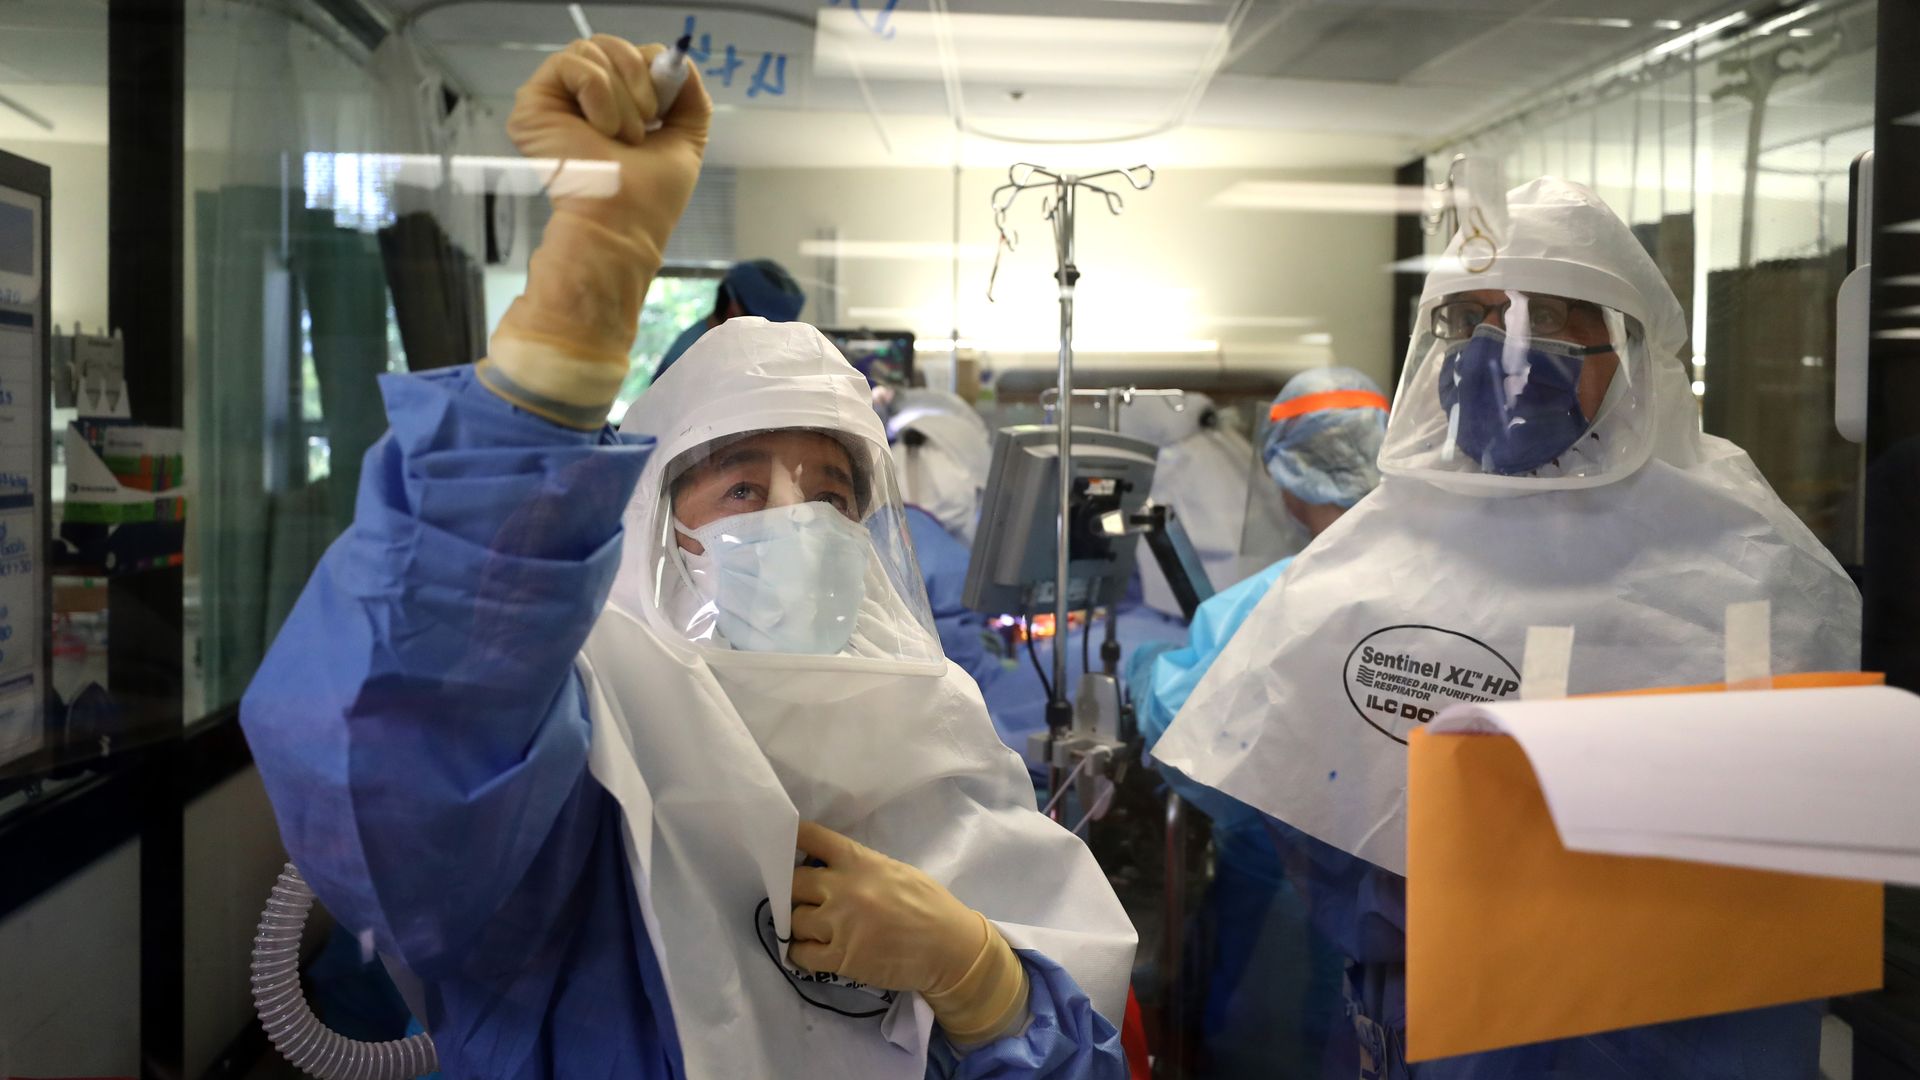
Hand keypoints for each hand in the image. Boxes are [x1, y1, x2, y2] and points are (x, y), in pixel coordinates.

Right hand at [505, 36, 709, 251]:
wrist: (622, 223)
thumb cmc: (650, 195)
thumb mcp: (687, 137)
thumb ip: (690, 97)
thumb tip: (678, 60)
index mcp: (612, 105)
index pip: (630, 54)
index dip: (652, 69)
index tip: (662, 109)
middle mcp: (580, 99)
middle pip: (610, 44)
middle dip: (638, 77)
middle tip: (645, 123)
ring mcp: (555, 100)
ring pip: (592, 51)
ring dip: (621, 96)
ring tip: (623, 136)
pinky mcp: (532, 104)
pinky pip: (572, 64)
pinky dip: (599, 94)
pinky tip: (601, 130)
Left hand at [790, 821, 1028, 1044]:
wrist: (950, 948)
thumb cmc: (929, 906)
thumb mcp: (896, 871)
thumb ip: (860, 867)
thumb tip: (827, 870)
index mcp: (859, 861)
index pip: (811, 838)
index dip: (791, 838)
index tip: (780, 843)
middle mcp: (843, 888)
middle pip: (792, 883)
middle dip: (793, 892)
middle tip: (802, 901)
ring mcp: (839, 924)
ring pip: (793, 921)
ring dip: (799, 926)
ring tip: (812, 930)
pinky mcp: (840, 958)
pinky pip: (801, 954)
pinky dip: (801, 954)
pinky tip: (812, 952)